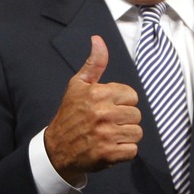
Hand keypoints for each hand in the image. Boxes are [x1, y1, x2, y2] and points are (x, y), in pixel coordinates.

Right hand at [45, 35, 141, 181]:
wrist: (57, 148)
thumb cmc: (70, 114)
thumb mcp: (78, 85)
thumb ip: (94, 63)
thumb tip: (98, 39)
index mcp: (99, 94)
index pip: (132, 96)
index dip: (122, 102)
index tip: (108, 106)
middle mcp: (103, 113)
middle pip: (136, 115)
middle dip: (124, 119)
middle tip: (107, 123)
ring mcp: (106, 135)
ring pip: (137, 132)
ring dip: (125, 135)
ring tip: (109, 135)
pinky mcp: (108, 154)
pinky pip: (132, 150)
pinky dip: (124, 151)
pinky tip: (110, 147)